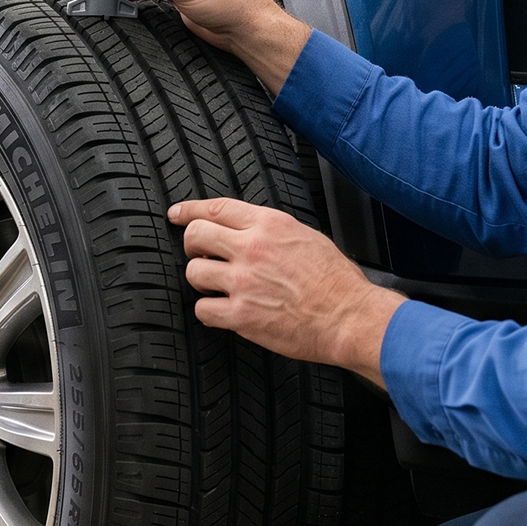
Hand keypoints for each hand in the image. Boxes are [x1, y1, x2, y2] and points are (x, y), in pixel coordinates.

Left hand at [171, 197, 404, 384]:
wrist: (349, 317)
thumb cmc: (337, 282)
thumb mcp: (306, 237)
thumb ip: (272, 232)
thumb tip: (249, 233)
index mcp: (270, 225)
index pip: (216, 208)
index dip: (190, 210)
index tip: (177, 214)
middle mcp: (252, 248)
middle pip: (195, 235)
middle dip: (192, 245)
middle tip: (199, 255)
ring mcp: (243, 282)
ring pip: (194, 273)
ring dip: (202, 280)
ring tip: (218, 288)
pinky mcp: (241, 315)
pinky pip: (203, 309)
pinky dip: (210, 312)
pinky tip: (223, 312)